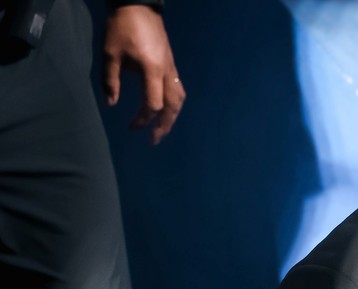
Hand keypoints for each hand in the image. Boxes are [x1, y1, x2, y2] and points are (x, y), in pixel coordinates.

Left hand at [103, 6, 184, 144]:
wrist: (139, 7)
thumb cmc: (122, 29)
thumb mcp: (110, 54)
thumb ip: (111, 81)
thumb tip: (111, 104)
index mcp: (152, 71)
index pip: (153, 104)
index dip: (143, 119)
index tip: (131, 127)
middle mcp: (167, 72)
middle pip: (172, 106)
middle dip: (164, 125)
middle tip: (154, 140)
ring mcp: (172, 68)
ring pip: (179, 98)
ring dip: (172, 116)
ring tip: (162, 127)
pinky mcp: (171, 65)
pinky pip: (178, 90)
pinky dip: (173, 104)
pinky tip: (166, 108)